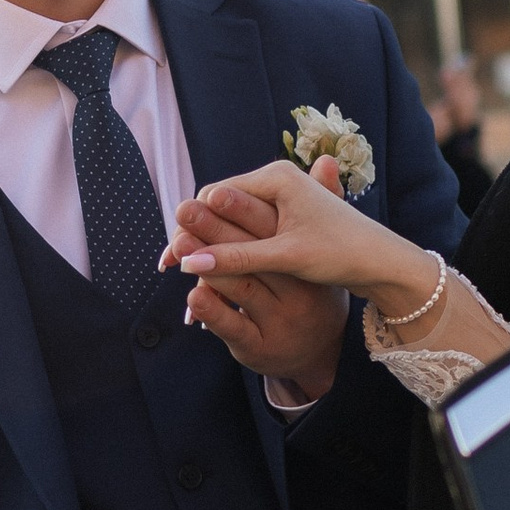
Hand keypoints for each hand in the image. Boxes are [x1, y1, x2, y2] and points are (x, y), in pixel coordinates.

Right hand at [168, 155, 406, 297]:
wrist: (383, 262)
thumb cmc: (340, 253)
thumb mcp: (284, 258)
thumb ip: (235, 258)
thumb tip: (187, 263)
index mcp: (276, 176)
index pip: (216, 195)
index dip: (192, 226)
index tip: (171, 257)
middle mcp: (277, 179)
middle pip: (221, 205)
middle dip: (196, 234)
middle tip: (168, 264)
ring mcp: (282, 197)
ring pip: (233, 219)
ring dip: (210, 242)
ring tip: (183, 270)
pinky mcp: (287, 215)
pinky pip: (248, 228)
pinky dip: (230, 247)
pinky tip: (213, 270)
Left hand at [176, 176, 347, 394]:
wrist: (325, 349)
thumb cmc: (316, 285)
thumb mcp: (318, 246)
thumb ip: (321, 202)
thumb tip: (330, 160)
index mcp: (308, 261)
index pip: (269, 227)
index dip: (237, 209)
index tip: (209, 195)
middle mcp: (298, 288)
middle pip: (251, 251)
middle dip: (214, 228)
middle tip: (184, 209)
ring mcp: (281, 318)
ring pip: (241, 285)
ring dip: (208, 263)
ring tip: (180, 246)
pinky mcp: (262, 346)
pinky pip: (234, 325)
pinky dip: (213, 309)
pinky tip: (194, 293)